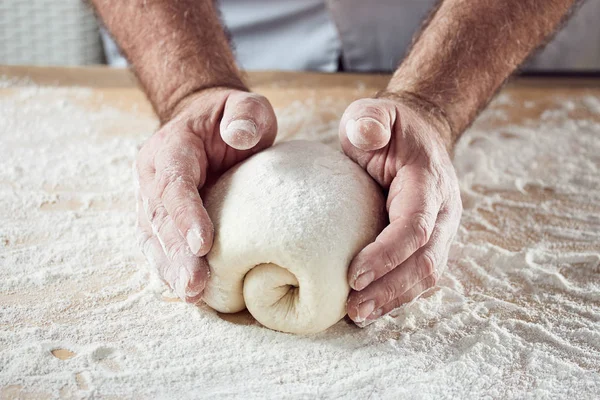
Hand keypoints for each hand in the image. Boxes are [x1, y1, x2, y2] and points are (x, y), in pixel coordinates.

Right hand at [134, 88, 276, 301]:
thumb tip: (239, 134)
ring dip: (171, 269)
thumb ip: (245, 115)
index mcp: (171, 148)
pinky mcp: (161, 218)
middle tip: (196, 285)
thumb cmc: (230, 119)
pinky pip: (161, 246)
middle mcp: (153, 177)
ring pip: (155, 238)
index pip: (174, 183)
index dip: (185, 214)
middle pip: (160, 219)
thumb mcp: (245, 107)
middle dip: (177, 254)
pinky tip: (188, 293)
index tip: (203, 244)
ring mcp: (153, 200)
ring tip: (192, 296)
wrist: (207, 127)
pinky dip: (171, 270)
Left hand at [340, 92, 461, 324]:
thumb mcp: (374, 114)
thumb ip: (370, 119)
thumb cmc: (390, 129)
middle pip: (426, 261)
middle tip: (354, 308)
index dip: (387, 254)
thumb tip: (367, 134)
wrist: (417, 137)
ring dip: (394, 298)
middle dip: (391, 289)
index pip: (414, 226)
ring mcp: (440, 229)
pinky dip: (397, 294)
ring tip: (359, 314)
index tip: (354, 275)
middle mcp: (443, 211)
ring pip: (427, 274)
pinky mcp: (430, 242)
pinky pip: (419, 274)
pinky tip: (371, 307)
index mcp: (429, 182)